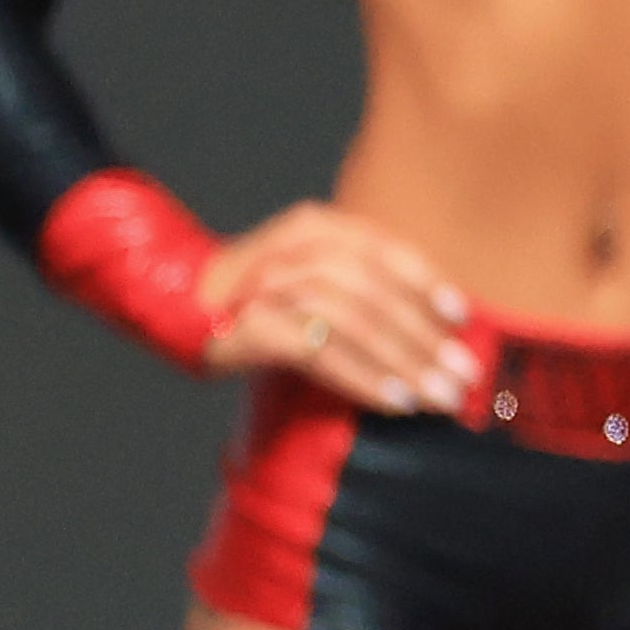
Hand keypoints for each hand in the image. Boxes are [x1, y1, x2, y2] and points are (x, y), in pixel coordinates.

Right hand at [195, 199, 477, 413]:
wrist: (169, 307)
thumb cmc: (255, 303)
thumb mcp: (311, 279)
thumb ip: (364, 290)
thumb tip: (438, 333)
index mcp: (314, 227)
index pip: (383, 250)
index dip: (425, 284)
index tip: (460, 318)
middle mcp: (290, 248)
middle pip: (372, 291)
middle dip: (423, 339)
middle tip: (461, 377)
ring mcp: (265, 285)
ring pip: (349, 319)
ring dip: (400, 363)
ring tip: (434, 396)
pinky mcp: (245, 326)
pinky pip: (316, 351)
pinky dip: (361, 377)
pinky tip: (392, 401)